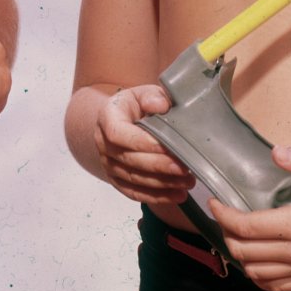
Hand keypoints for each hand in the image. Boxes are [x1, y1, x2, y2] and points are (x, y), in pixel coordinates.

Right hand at [95, 85, 195, 204]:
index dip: (141, 143)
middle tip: (185, 167)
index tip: (167, 147)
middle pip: (128, 159)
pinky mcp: (117, 180)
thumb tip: (160, 105)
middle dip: (159, 166)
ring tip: (188, 181)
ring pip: (133, 179)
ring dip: (162, 183)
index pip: (118, 134)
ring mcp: (108, 164)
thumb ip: (152, 96)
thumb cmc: (137, 105)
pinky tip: (178, 195)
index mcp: (107, 118)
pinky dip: (157, 197)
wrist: (122, 121)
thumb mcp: (144, 93)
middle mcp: (102, 143)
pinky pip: (134, 193)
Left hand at [209, 145, 290, 290]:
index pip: (247, 227)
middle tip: (223, 214)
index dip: (223, 215)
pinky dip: (258, 277)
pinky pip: (277, 287)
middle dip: (225, 233)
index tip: (214, 201)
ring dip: (239, 256)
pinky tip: (256, 260)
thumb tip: (276, 152)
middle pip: (245, 252)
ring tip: (235, 234)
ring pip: (257, 274)